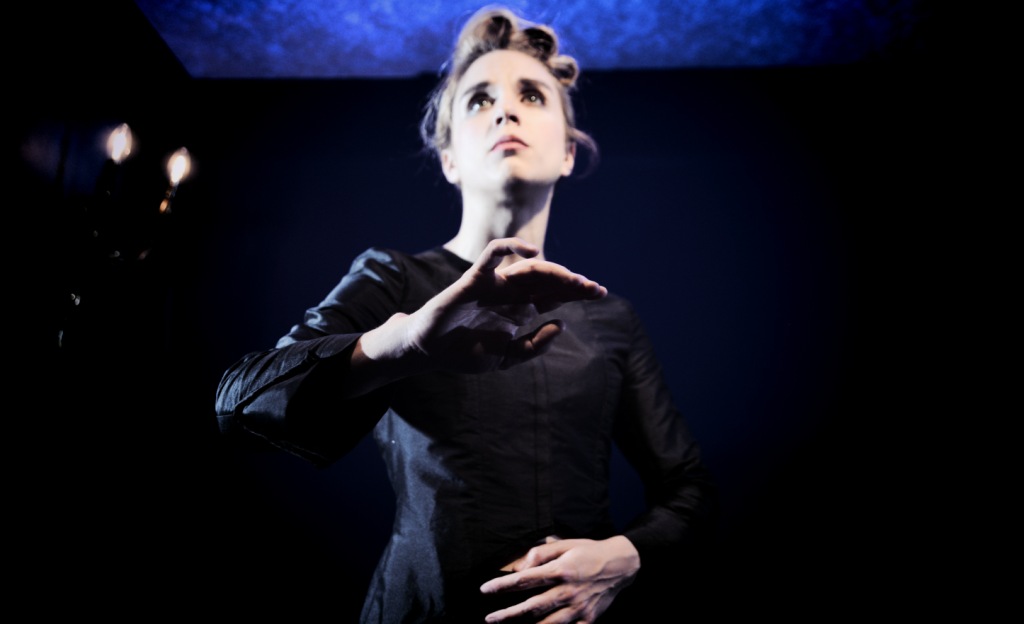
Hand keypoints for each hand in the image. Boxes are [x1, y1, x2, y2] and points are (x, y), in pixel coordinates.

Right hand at [361, 237, 606, 373]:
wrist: (430, 351)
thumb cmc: (465, 353)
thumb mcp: (507, 358)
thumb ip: (534, 345)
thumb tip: (561, 325)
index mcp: (521, 310)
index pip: (555, 295)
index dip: (578, 292)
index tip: (600, 292)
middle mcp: (512, 294)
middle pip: (549, 280)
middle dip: (573, 282)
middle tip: (594, 288)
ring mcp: (495, 284)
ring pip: (529, 268)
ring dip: (554, 271)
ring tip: (575, 280)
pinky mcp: (475, 278)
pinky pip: (492, 254)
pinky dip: (511, 247)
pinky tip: (532, 251)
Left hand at [480, 536, 639, 622]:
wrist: (622, 564)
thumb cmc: (589, 551)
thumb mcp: (565, 544)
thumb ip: (541, 553)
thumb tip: (520, 566)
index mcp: (560, 570)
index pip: (525, 580)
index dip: (503, 585)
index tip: (486, 589)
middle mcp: (568, 591)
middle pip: (532, 606)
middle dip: (508, 614)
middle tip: (490, 619)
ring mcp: (579, 608)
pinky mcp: (589, 619)